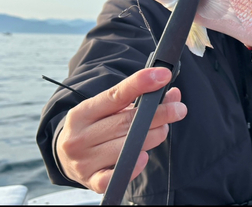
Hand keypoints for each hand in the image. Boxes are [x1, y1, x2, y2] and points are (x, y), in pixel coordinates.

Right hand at [55, 67, 186, 192]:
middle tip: (179, 109)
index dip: (141, 83)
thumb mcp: (110, 109)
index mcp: (82, 112)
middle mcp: (79, 136)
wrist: (66, 156)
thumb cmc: (95, 127)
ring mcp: (83, 161)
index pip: (116, 95)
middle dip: (159, 114)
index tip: (163, 75)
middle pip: (127, 122)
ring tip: (163, 130)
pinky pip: (115, 177)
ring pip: (127, 147)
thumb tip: (173, 94)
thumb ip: (139, 99)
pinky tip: (143, 157)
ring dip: (153, 136)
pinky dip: (133, 167)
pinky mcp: (91, 181)